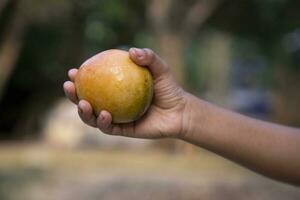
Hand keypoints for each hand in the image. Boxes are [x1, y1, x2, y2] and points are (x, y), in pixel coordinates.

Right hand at [63, 48, 188, 138]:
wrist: (179, 111)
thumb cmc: (169, 88)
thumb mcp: (160, 68)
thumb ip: (148, 57)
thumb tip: (131, 51)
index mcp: (116, 89)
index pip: (94, 83)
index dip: (80, 78)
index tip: (73, 71)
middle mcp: (113, 104)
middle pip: (87, 101)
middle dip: (73, 96)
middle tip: (69, 87)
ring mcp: (117, 118)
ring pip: (93, 117)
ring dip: (84, 112)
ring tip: (83, 103)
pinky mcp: (123, 130)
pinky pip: (109, 128)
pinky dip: (104, 122)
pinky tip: (104, 114)